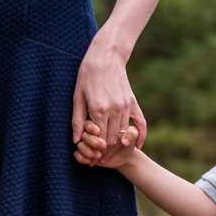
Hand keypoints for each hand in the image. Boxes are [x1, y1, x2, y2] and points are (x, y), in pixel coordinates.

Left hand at [71, 36, 145, 160]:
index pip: (100, 140)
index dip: (96, 151)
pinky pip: (140, 123)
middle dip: (106, 152)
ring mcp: (125, 106)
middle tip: (99, 159)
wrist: (106, 56)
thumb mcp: (77, 97)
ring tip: (110, 154)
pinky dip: (140, 135)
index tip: (91, 158)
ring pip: (124, 133)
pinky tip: (138, 145)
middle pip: (113, 139)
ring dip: (118, 145)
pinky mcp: (132, 102)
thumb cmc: (87, 75)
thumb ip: (77, 120)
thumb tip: (76, 141)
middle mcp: (114, 109)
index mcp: (99, 109)